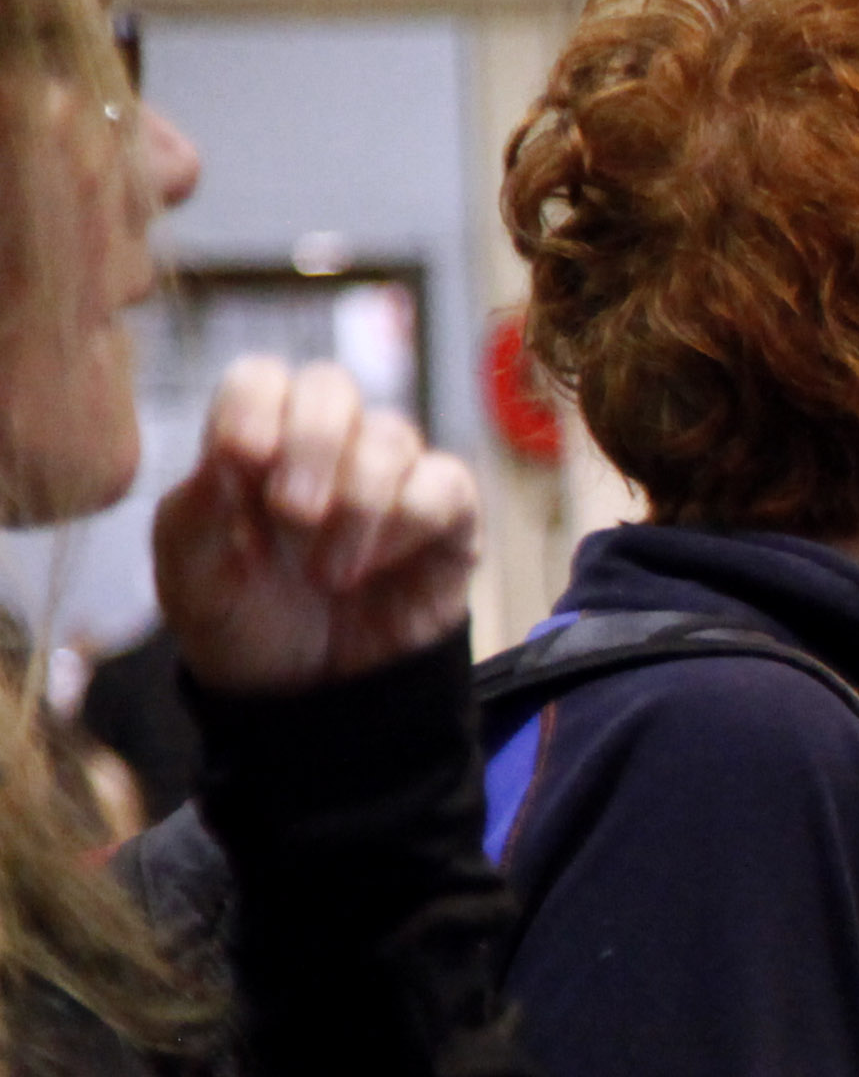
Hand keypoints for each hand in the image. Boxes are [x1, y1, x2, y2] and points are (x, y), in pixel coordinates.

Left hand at [151, 360, 483, 694]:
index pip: (262, 378)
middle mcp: (327, 448)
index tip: (240, 459)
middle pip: (332, 385)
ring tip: (328, 575)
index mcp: (255, 445)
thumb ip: (197, 512)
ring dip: (356, 504)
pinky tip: (379, 566)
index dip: (255, 403)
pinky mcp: (448, 519)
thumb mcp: (192, 575)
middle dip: (310, 442)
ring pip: (391, 436)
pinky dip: (409, 520)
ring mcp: (391, 479)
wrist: (304, 698)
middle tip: (291, 515)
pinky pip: (446, 484)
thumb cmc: (241, 623)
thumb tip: (226, 456)